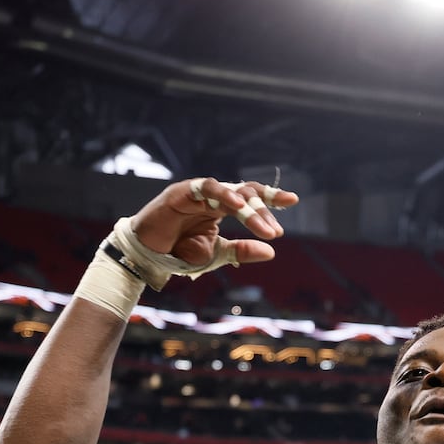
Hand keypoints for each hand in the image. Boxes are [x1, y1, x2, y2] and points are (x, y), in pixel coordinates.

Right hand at [129, 177, 299, 265]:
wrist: (150, 256)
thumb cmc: (180, 252)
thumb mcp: (217, 255)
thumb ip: (242, 251)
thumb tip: (271, 251)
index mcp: (222, 207)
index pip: (251, 197)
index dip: (271, 198)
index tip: (293, 200)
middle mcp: (212, 196)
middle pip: (245, 192)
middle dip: (263, 210)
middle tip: (275, 231)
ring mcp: (197, 192)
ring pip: (230, 191)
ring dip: (249, 209)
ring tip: (263, 227)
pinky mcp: (181, 192)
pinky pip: (205, 187)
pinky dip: (223, 194)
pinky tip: (238, 205)